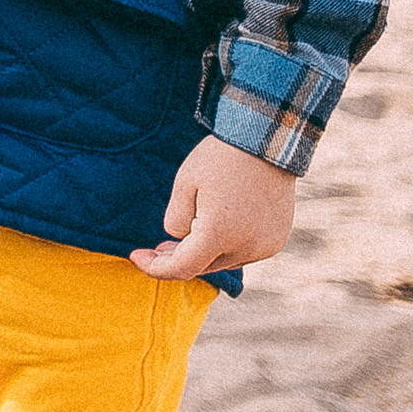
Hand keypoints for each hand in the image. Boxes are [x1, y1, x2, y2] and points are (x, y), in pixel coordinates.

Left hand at [129, 136, 296, 278]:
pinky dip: (226, 247)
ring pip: (224, 262)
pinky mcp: (276, 241)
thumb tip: (179, 239)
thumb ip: (175, 220)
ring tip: (184, 235)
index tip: (136, 256)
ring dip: (203, 254)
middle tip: (157, 248)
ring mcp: (265, 246)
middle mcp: (246, 247)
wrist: (265, 143)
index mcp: (219, 234)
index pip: (182, 268)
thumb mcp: (184, 185)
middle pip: (203, 267)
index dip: (155, 268)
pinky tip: (214, 229)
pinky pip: (243, 253)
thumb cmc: (220, 159)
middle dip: (177, 259)